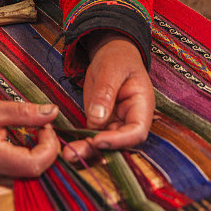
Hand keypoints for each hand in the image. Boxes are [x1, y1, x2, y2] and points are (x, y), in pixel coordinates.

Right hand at [0, 98, 59, 195]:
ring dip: (38, 161)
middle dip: (47, 153)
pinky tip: (21, 149)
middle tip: (40, 129)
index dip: (49, 146)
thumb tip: (53, 111)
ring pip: (29, 183)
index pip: (36, 166)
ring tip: (30, 138)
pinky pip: (18, 184)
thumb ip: (25, 113)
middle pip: (36, 177)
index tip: (45, 126)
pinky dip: (26, 167)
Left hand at [62, 36, 153, 162]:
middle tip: (76, 153)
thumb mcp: (111, 69)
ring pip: (105, 144)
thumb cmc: (118, 59)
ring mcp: (116, 123)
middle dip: (99, 150)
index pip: (137, 131)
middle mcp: (131, 120)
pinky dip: (82, 143)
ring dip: (88, 151)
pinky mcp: (101, 123)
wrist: (112, 54)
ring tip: (69, 155)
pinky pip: (93, 137)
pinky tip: (68, 150)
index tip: (99, 140)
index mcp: (141, 105)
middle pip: (119, 142)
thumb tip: (97, 120)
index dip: (120, 140)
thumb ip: (105, 92)